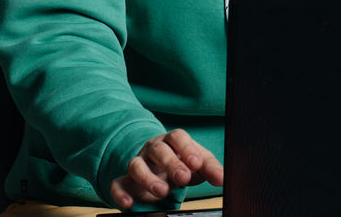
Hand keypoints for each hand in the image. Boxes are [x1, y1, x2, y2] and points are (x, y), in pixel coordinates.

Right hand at [109, 129, 224, 208]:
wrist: (160, 171)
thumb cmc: (183, 164)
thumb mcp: (198, 165)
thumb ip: (211, 169)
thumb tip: (224, 179)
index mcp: (173, 141)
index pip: (178, 136)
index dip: (186, 148)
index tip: (196, 164)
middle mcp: (153, 149)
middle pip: (158, 149)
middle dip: (171, 163)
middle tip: (183, 178)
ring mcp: (138, 163)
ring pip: (136, 164)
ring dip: (148, 178)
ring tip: (162, 192)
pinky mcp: (125, 181)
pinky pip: (117, 184)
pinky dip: (120, 194)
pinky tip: (128, 204)